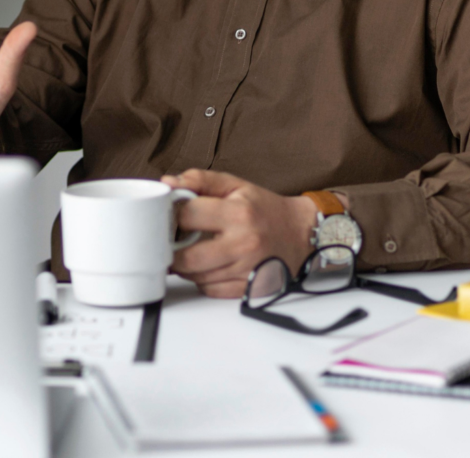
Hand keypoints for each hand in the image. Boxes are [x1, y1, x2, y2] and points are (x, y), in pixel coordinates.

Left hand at [161, 170, 318, 298]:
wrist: (301, 233)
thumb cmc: (265, 209)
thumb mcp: (235, 185)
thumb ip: (200, 181)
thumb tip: (168, 183)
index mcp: (238, 213)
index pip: (188, 216)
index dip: (174, 215)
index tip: (173, 215)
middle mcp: (243, 243)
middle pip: (187, 258)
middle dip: (173, 250)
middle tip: (174, 241)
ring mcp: (247, 269)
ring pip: (196, 277)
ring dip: (188, 266)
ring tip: (194, 250)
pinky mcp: (250, 288)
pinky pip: (211, 290)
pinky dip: (204, 280)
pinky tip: (210, 266)